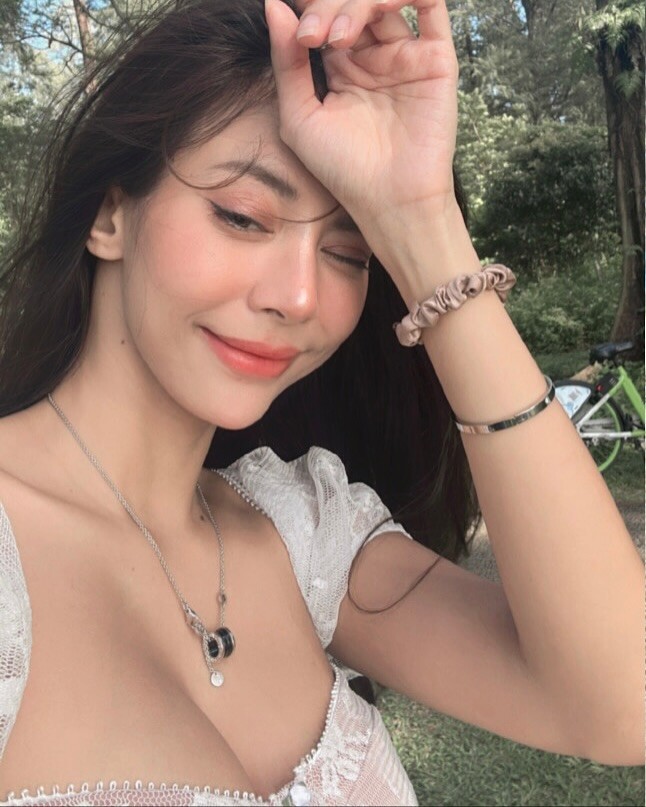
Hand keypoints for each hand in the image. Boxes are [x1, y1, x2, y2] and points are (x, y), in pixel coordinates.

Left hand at [265, 0, 459, 230]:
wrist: (390, 201)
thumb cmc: (344, 170)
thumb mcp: (299, 116)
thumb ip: (286, 61)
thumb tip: (274, 5)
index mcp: (340, 68)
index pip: (324, 14)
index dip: (308, 8)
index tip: (295, 27)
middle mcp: (373, 57)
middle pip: (350, 2)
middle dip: (325, 7)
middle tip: (311, 36)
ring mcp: (405, 55)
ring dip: (355, 3)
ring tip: (336, 36)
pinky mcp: (435, 58)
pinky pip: (430, 2)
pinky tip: (379, 7)